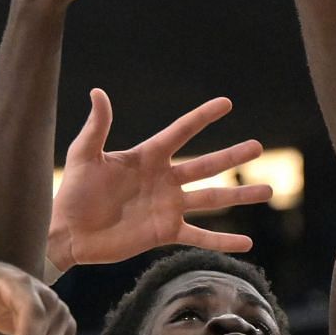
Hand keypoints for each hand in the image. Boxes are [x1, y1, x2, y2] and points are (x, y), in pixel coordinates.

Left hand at [47, 90, 273, 269]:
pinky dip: (223, 241)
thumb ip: (97, 127)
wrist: (67, 232)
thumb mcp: (84, 156)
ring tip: (268, 190)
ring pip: (211, 199)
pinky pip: (200, 236)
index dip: (202, 118)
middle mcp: (163, 180)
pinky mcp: (165, 232)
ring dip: (239, 195)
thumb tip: (98, 91)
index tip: (226, 103)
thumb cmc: (72, 193)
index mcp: (147, 157)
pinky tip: (247, 243)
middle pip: (205, 166)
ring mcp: (167, 207)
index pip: (181, 132)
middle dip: (232, 156)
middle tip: (259, 146)